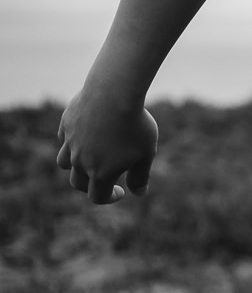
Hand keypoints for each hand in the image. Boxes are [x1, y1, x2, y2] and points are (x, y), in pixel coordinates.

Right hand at [56, 87, 158, 204]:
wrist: (114, 94)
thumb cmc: (135, 126)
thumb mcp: (145, 154)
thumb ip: (140, 176)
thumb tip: (139, 193)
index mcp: (100, 173)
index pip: (97, 196)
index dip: (109, 198)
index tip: (120, 192)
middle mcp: (80, 161)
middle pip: (77, 183)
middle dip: (90, 185)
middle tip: (104, 179)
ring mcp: (70, 142)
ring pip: (64, 162)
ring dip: (75, 166)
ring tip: (90, 159)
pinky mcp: (66, 124)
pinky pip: (64, 139)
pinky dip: (72, 142)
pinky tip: (86, 135)